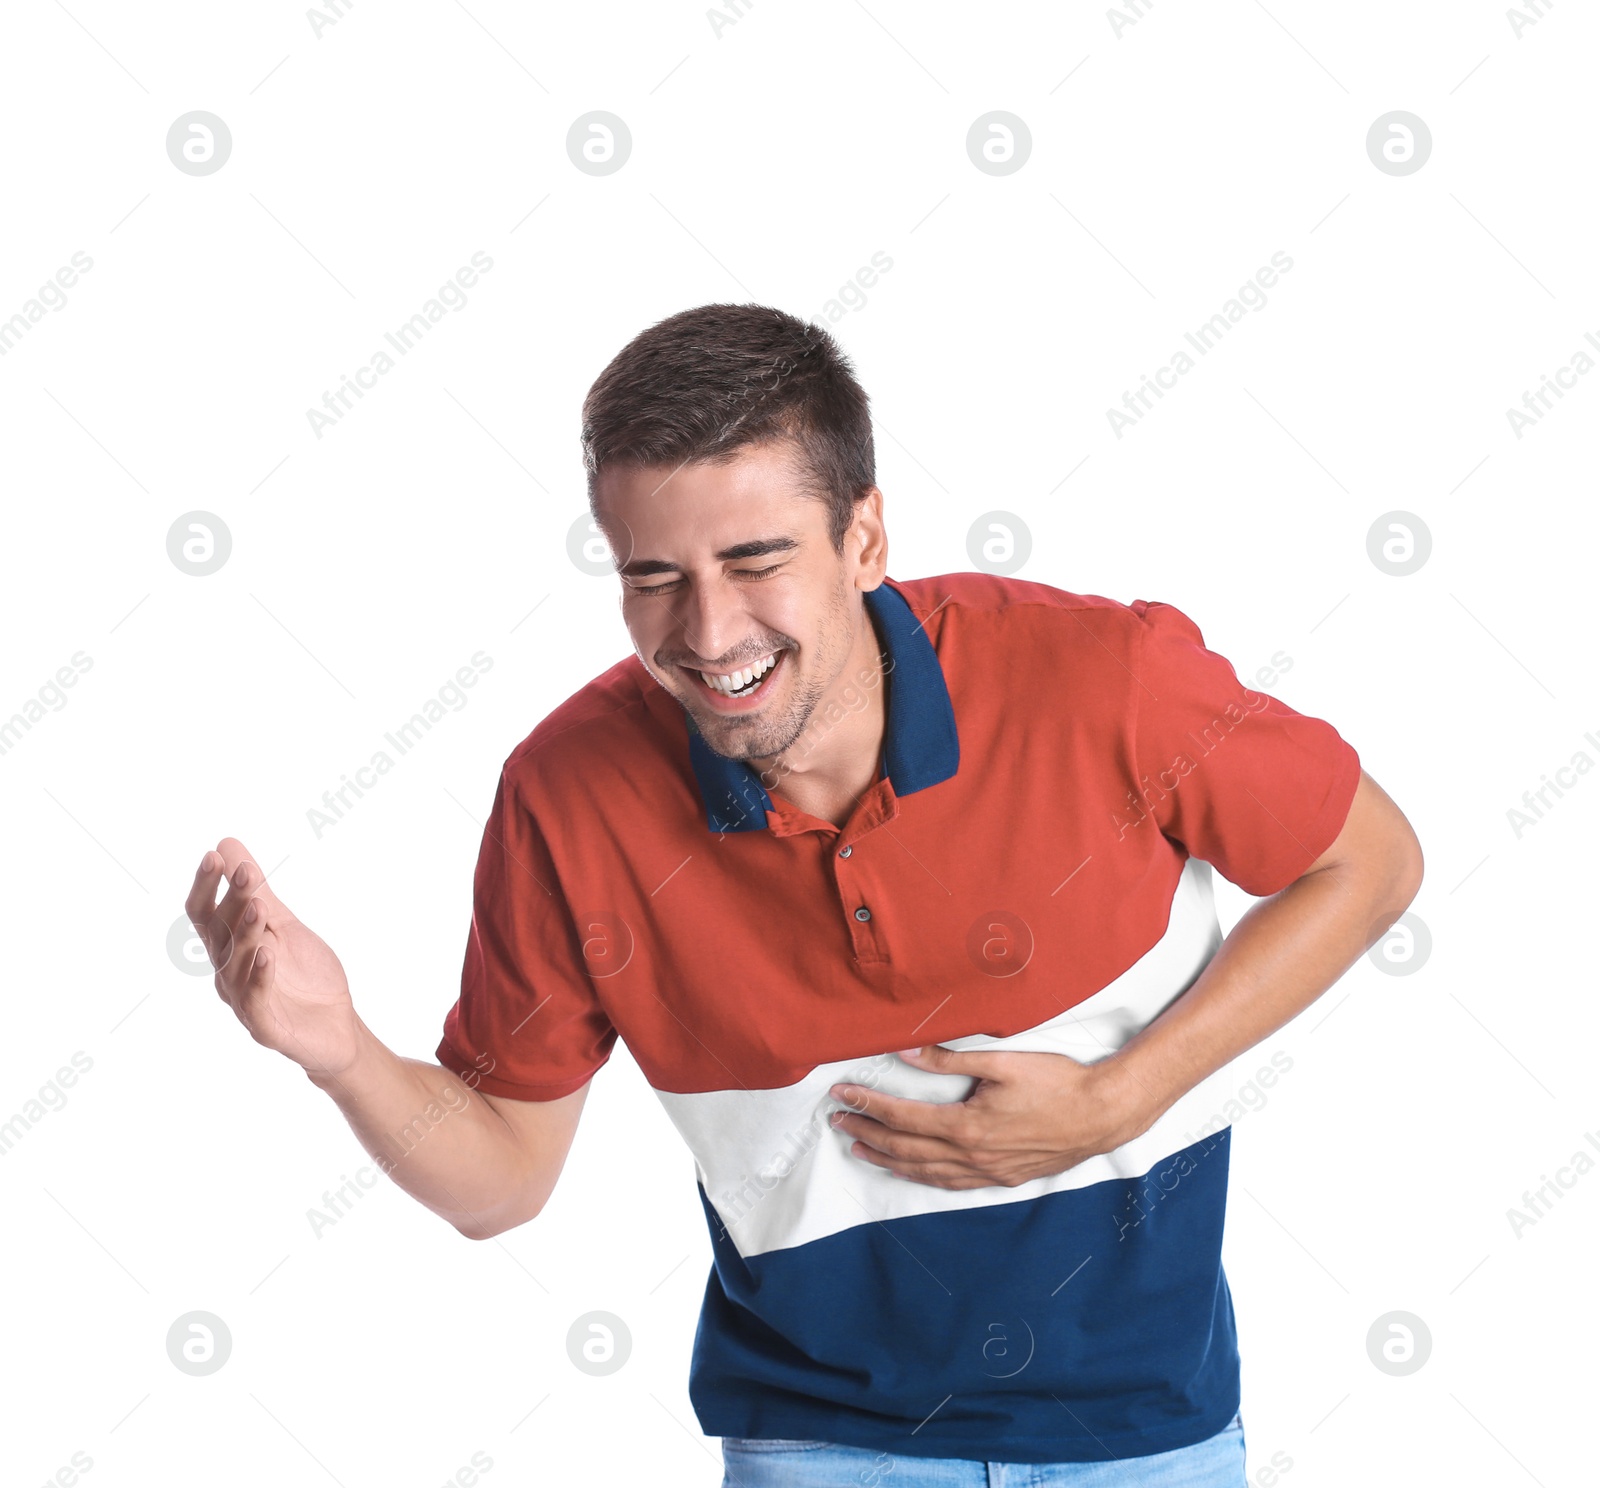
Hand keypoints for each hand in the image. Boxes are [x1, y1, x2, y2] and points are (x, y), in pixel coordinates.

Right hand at [186, 838, 359, 1077]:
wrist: (336, 1026)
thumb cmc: (305, 976)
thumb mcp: (284, 925)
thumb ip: (258, 891)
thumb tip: (228, 845)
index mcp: (228, 949)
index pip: (206, 914)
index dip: (207, 885)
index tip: (214, 855)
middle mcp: (227, 973)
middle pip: (219, 933)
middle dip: (230, 900)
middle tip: (245, 871)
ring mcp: (243, 1000)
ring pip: (235, 963)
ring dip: (246, 932)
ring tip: (258, 905)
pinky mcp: (264, 1025)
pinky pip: (255, 998)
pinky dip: (260, 974)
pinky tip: (267, 953)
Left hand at [826, 1044, 1148, 1190]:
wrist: (1102, 1114)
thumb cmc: (1057, 1083)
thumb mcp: (1002, 1062)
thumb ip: (950, 1058)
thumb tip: (907, 1050)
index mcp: (967, 1126)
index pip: (903, 1118)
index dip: (868, 1106)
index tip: (842, 1096)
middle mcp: (972, 1155)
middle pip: (906, 1149)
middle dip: (869, 1133)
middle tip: (840, 1121)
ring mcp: (989, 1171)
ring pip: (926, 1172)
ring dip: (890, 1161)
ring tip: (862, 1149)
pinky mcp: (1004, 1177)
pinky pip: (954, 1183)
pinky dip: (924, 1177)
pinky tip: (913, 1172)